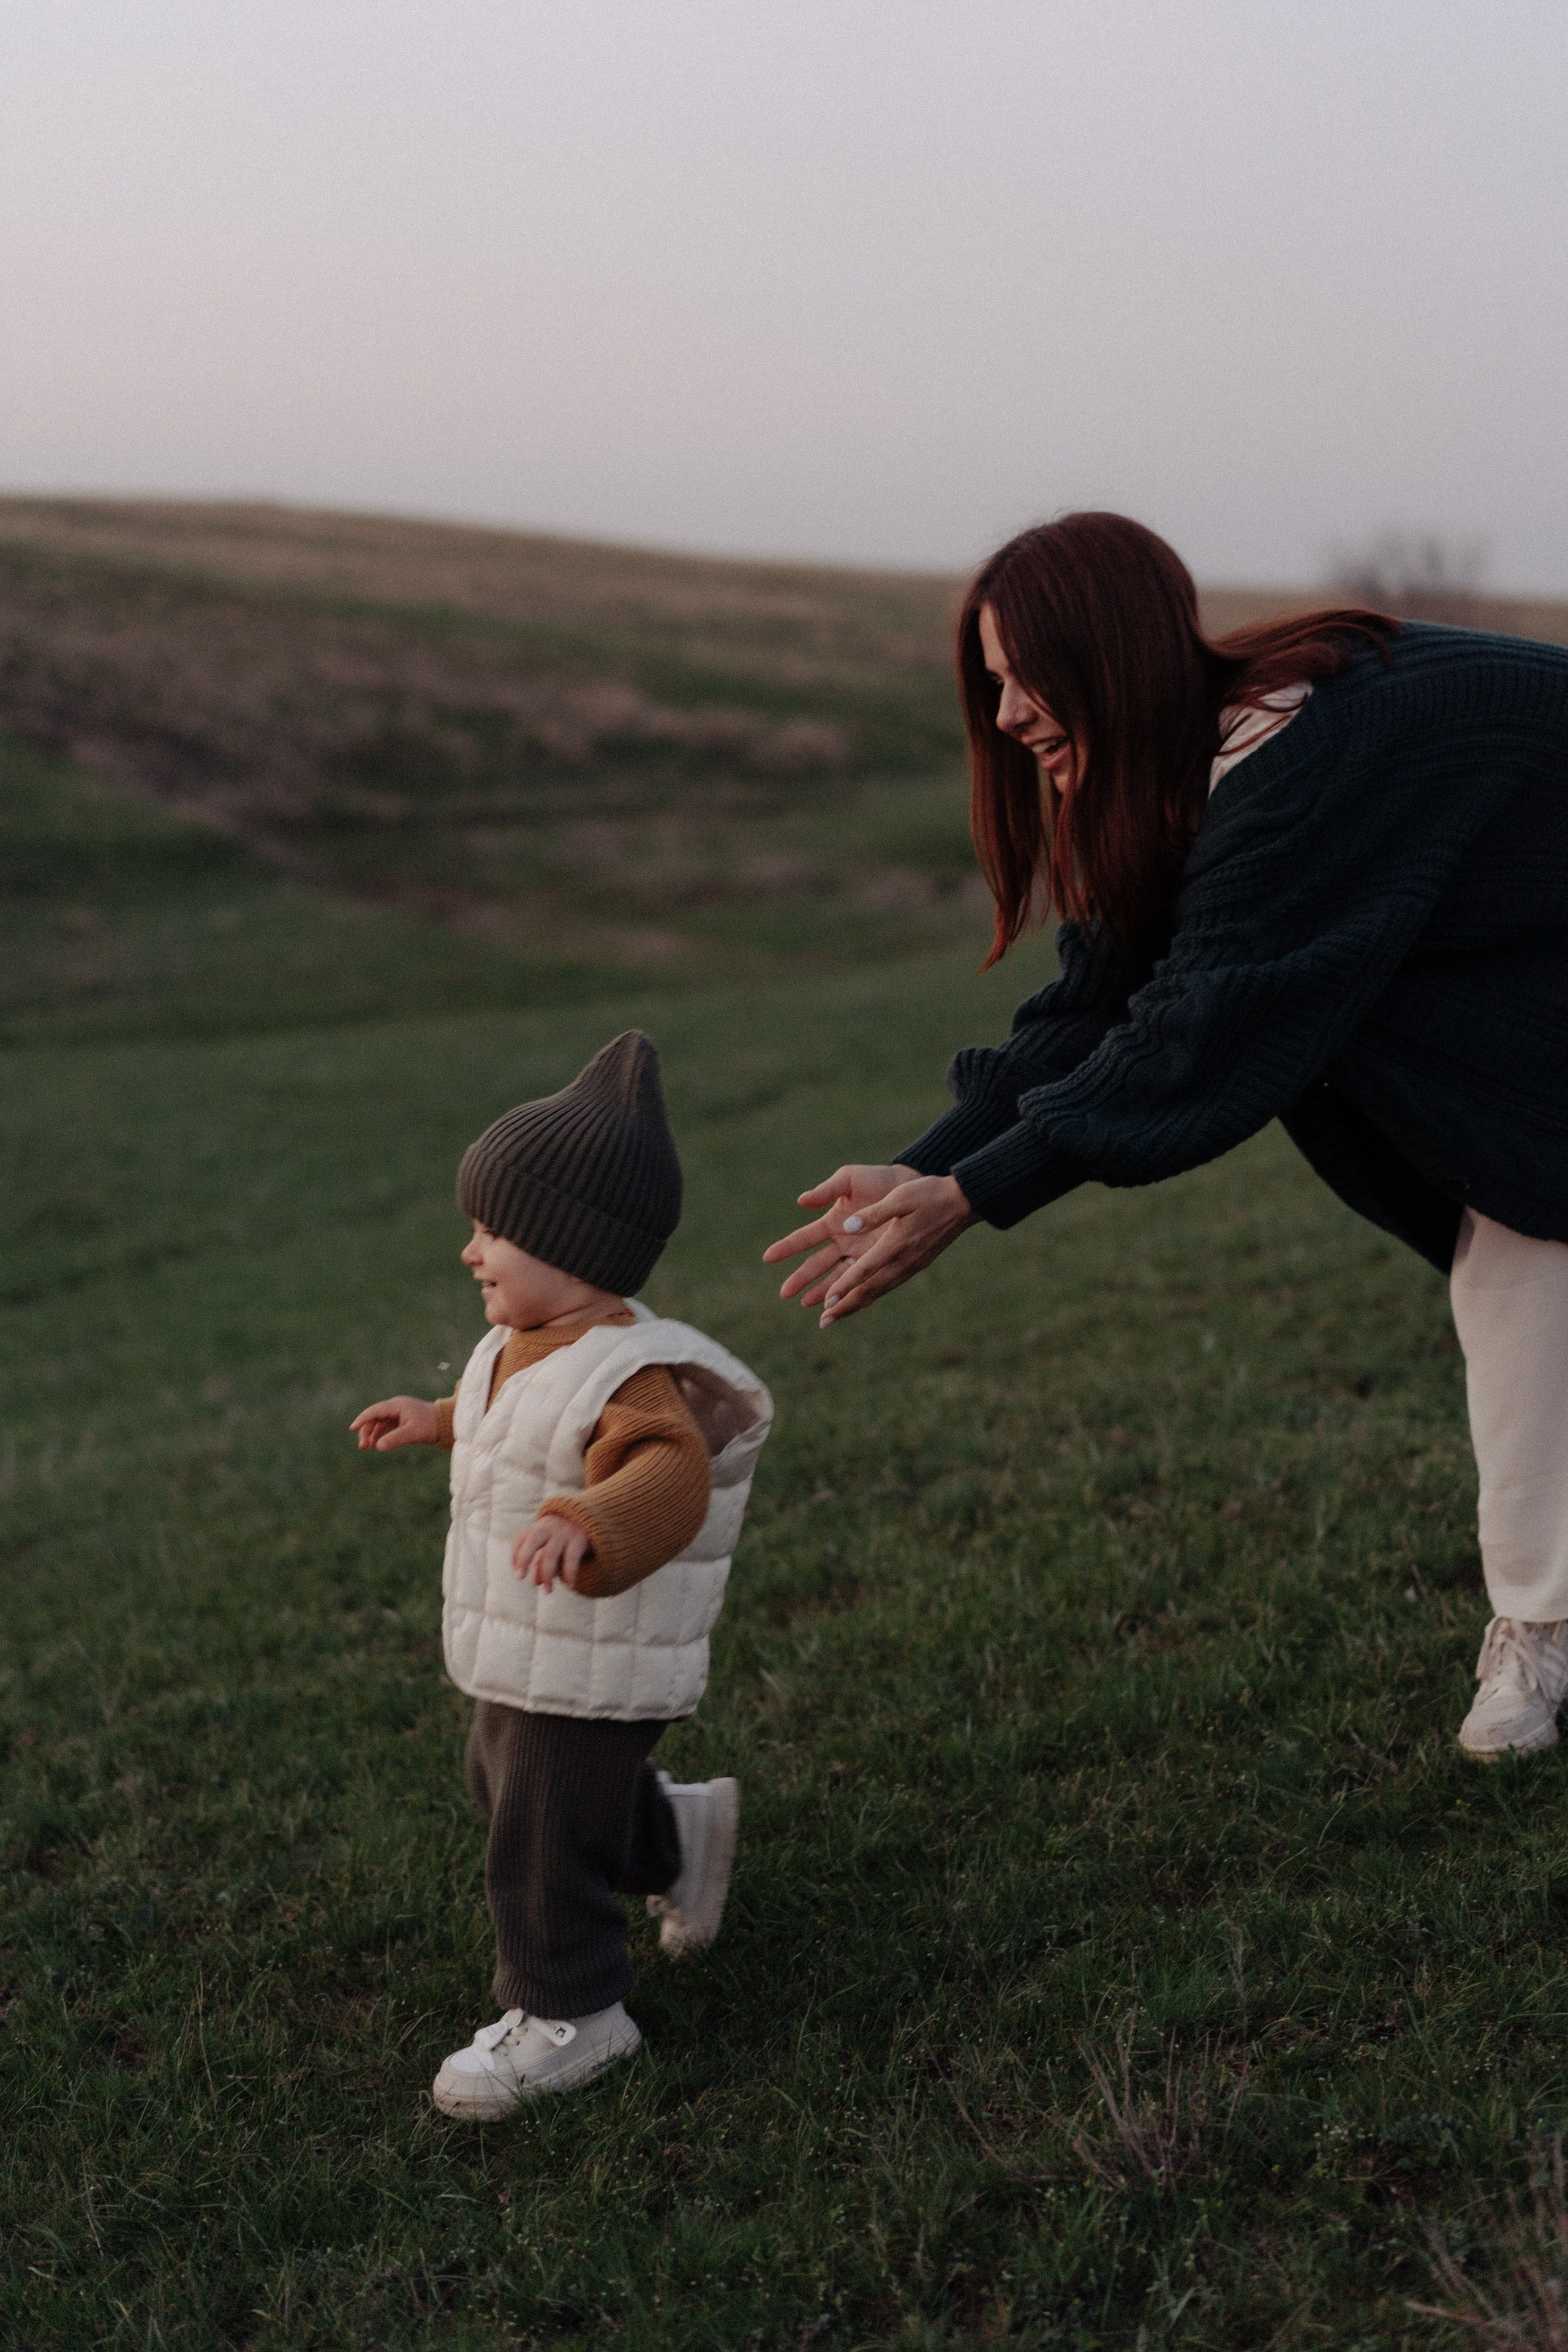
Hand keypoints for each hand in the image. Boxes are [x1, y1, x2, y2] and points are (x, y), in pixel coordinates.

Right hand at [350, 1396, 439, 1450]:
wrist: (446, 1423)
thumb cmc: (430, 1426)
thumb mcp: (412, 1433)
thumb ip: (394, 1439)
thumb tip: (378, 1446)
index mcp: (398, 1405)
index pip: (375, 1411)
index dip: (362, 1419)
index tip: (352, 1428)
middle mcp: (396, 1406)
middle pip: (375, 1416)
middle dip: (366, 1430)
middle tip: (362, 1446)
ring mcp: (398, 1412)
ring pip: (379, 1421)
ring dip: (372, 1433)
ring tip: (366, 1446)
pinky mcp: (401, 1418)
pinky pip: (385, 1424)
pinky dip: (380, 1433)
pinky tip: (375, 1443)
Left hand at [512, 1512, 593, 1592]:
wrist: (593, 1518)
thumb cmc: (565, 1535)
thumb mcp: (550, 1545)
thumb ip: (540, 1562)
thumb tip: (536, 1583)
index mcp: (538, 1528)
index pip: (520, 1540)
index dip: (515, 1556)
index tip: (517, 1572)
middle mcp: (548, 1528)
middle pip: (532, 1542)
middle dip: (524, 1560)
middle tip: (519, 1577)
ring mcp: (564, 1533)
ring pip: (550, 1554)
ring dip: (547, 1575)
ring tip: (548, 1591)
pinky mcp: (579, 1539)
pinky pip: (571, 1558)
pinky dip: (569, 1573)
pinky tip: (570, 1585)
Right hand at [763, 1164, 919, 1310]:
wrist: (909, 1185)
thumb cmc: (876, 1180)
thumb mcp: (849, 1180)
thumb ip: (826, 1191)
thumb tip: (801, 1200)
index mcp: (832, 1223)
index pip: (804, 1239)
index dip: (787, 1247)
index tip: (768, 1257)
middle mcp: (843, 1242)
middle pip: (816, 1264)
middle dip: (801, 1278)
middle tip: (784, 1293)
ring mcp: (859, 1254)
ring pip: (837, 1277)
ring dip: (823, 1291)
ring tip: (808, 1304)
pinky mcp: (877, 1260)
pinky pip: (863, 1281)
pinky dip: (852, 1293)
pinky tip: (843, 1306)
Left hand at [765, 1168, 975, 1325]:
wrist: (964, 1202)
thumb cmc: (930, 1194)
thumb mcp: (901, 1197)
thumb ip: (874, 1213)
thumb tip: (848, 1225)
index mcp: (895, 1244)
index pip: (864, 1270)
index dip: (844, 1287)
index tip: (826, 1302)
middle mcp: (902, 1261)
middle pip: (869, 1290)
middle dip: (845, 1307)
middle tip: (824, 1323)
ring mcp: (910, 1266)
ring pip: (878, 1291)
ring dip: (856, 1305)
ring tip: (836, 1317)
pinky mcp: (916, 1264)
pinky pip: (889, 1285)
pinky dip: (871, 1296)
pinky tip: (862, 1300)